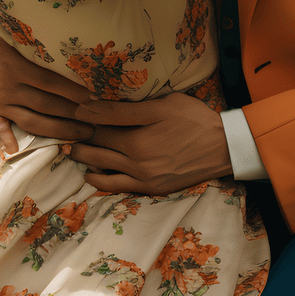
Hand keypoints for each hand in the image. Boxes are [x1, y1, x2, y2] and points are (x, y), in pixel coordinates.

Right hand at [0, 0, 93, 153]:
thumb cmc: (1, 26)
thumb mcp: (18, 29)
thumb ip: (41, 40)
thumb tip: (73, 46)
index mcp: (14, 65)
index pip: (49, 82)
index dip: (73, 92)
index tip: (94, 97)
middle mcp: (5, 85)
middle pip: (44, 105)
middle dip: (73, 115)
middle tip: (97, 121)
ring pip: (30, 121)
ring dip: (57, 130)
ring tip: (81, 134)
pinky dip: (5, 139)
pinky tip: (16, 151)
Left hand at [66, 93, 232, 194]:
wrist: (224, 147)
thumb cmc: (193, 119)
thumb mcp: (159, 105)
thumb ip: (122, 109)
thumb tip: (88, 107)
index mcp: (135, 141)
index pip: (97, 131)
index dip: (83, 122)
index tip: (74, 113)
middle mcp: (135, 165)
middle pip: (96, 152)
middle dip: (80, 141)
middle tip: (70, 131)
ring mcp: (144, 180)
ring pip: (103, 173)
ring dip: (86, 161)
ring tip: (76, 150)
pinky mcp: (153, 189)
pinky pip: (119, 188)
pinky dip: (102, 181)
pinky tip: (93, 174)